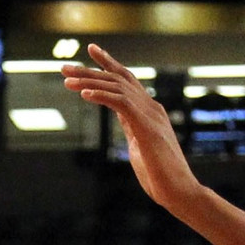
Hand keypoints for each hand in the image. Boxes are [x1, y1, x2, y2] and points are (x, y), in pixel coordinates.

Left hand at [62, 46, 198, 215]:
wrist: (179, 192)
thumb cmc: (160, 176)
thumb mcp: (140, 146)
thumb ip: (132, 129)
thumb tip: (125, 121)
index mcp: (148, 111)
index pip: (126, 80)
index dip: (108, 64)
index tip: (90, 52)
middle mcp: (150, 107)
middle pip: (118, 79)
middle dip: (90, 70)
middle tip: (65, 66)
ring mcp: (150, 116)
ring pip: (117, 87)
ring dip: (90, 82)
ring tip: (67, 80)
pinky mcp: (147, 127)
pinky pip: (121, 103)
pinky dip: (101, 96)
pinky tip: (84, 94)